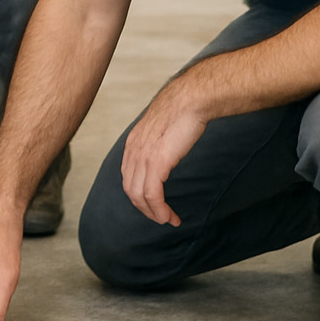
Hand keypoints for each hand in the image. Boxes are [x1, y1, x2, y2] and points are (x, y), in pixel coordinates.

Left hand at [120, 83, 206, 226]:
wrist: (191, 99)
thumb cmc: (183, 111)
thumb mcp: (163, 128)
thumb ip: (158, 142)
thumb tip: (166, 150)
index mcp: (132, 143)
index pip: (128, 176)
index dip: (139, 194)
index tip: (154, 204)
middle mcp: (133, 151)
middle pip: (130, 190)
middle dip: (145, 208)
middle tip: (162, 218)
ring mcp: (143, 157)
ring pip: (139, 196)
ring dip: (154, 213)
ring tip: (168, 220)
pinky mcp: (156, 162)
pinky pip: (153, 194)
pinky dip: (160, 209)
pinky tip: (170, 217)